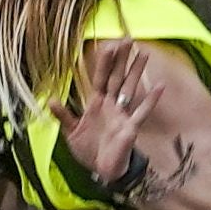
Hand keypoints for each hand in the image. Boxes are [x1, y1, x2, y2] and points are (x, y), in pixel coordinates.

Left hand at [52, 41, 154, 190]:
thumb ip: (64, 116)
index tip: (108, 44)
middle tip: (127, 38)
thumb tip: (49, 99)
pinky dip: (151, 100)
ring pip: (130, 88)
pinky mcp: (131, 127)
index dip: (103, 62)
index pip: (100, 78)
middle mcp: (111, 105)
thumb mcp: (72, 133)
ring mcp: (123, 114)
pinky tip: (160, 86)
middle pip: (116, 77)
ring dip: (136, 71)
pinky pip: (142, 112)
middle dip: (121, 58)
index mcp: (96, 103)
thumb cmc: (89, 151)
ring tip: (144, 53)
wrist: (103, 171)